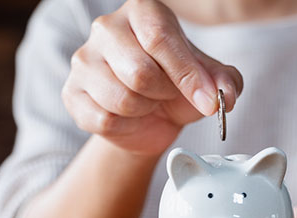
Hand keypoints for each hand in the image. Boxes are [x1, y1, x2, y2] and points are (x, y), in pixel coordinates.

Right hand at [62, 0, 242, 155]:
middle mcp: (106, 27)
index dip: (188, 75)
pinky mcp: (72, 93)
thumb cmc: (175, 87)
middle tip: (167, 94)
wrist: (148, 118)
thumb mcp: (207, 80)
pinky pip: (104, 119)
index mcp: (142, 10)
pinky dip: (126, 126)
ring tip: (147, 102)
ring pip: (122, 99)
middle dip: (164, 93)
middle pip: (139, 72)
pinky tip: (128, 116)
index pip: (161, 38)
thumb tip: (224, 96)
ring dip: (144, 110)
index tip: (208, 101)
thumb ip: (224, 81)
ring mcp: (83, 59)